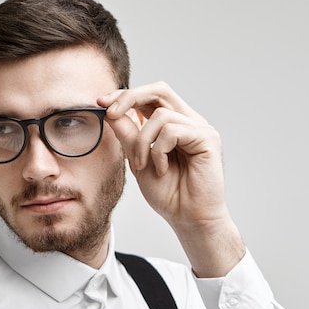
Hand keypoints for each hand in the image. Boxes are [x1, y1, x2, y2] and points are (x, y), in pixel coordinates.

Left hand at [98, 82, 244, 276]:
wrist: (187, 218)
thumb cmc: (168, 193)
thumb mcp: (137, 160)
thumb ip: (128, 135)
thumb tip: (110, 110)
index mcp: (172, 124)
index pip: (149, 97)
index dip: (125, 95)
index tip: (101, 103)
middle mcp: (188, 121)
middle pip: (159, 90)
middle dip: (129, 97)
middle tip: (110, 112)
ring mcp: (199, 128)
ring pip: (160, 115)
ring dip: (142, 141)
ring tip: (141, 165)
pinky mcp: (208, 138)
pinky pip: (172, 131)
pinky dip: (158, 151)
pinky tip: (162, 170)